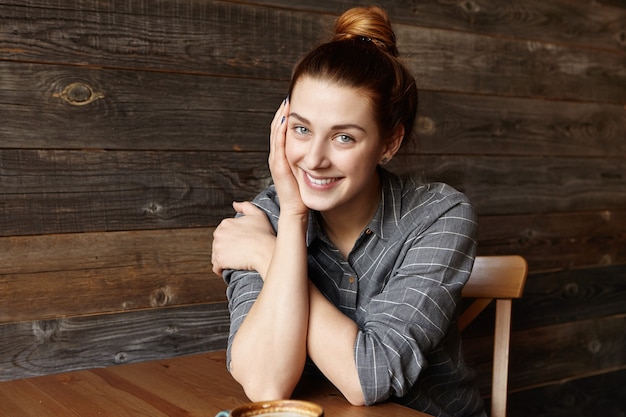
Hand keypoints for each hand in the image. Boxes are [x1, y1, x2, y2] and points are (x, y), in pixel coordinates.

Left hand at [211, 201, 275, 277]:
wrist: (265, 251)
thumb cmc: (264, 234)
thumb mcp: (258, 214)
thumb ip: (245, 206)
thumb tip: (234, 204)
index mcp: (226, 223)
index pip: (223, 232)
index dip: (231, 239)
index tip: (239, 244)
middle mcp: (219, 234)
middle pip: (218, 243)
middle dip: (225, 249)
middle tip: (237, 254)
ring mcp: (218, 247)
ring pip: (216, 255)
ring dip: (223, 259)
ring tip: (234, 262)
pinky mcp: (220, 260)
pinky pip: (216, 267)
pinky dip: (220, 269)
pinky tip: (227, 270)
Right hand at [269, 97, 307, 217]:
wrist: (297, 210)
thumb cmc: (303, 192)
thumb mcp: (307, 169)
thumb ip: (310, 157)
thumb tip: (322, 146)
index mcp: (283, 155)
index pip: (282, 129)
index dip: (287, 114)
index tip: (296, 99)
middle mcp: (277, 155)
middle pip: (277, 127)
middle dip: (283, 110)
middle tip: (290, 94)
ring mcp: (276, 160)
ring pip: (275, 133)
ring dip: (280, 116)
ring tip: (287, 101)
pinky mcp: (279, 166)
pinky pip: (279, 144)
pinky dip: (281, 130)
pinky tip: (285, 119)